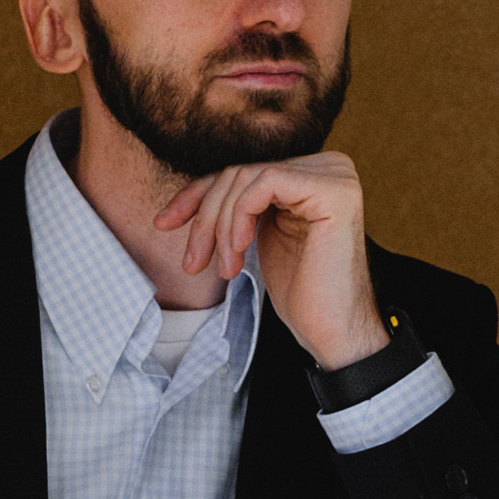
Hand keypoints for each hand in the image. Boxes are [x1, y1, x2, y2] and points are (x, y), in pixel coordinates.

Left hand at [154, 152, 389, 370]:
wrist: (332, 332)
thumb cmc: (302, 293)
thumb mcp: (258, 236)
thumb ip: (240, 206)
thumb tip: (191, 194)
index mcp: (312, 174)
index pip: (241, 173)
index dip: (197, 196)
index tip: (163, 223)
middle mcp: (328, 166)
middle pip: (240, 173)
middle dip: (206, 217)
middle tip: (194, 262)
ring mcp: (334, 175)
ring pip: (246, 177)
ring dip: (220, 225)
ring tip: (225, 269)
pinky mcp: (332, 190)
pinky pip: (264, 182)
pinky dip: (239, 216)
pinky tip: (239, 250)